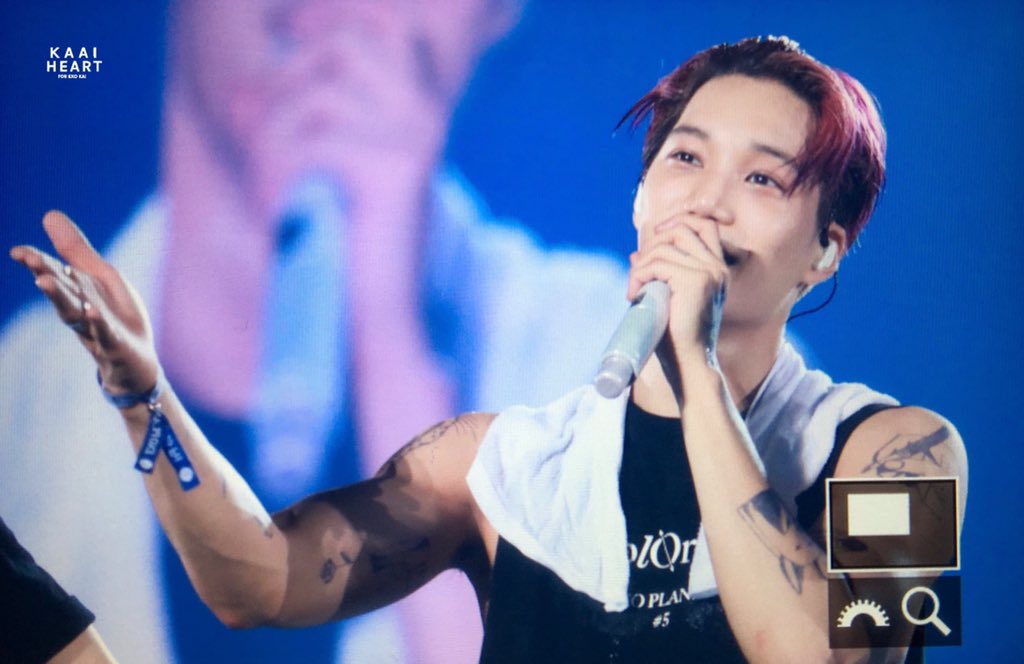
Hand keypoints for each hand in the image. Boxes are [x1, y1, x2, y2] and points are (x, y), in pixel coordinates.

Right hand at [9, 210, 159, 396]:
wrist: (136, 363)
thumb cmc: (116, 316)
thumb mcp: (99, 277)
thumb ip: (75, 250)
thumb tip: (49, 214)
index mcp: (77, 290)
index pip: (54, 274)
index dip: (37, 261)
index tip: (17, 252)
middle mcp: (82, 309)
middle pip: (61, 291)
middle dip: (46, 275)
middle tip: (30, 259)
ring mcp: (98, 329)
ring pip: (75, 313)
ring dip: (60, 297)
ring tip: (44, 282)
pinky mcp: (116, 346)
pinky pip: (105, 333)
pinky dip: (98, 324)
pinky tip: (92, 312)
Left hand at [627, 215, 728, 391]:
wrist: (688, 362)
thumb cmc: (677, 336)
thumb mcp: (667, 296)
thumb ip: (657, 272)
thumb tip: (634, 254)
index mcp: (716, 270)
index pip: (705, 225)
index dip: (680, 220)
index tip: (655, 235)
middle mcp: (716, 268)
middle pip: (681, 228)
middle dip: (652, 243)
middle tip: (639, 272)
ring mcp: (708, 272)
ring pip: (664, 246)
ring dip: (642, 266)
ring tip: (635, 290)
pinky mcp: (694, 280)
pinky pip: (657, 263)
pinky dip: (639, 275)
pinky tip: (635, 294)